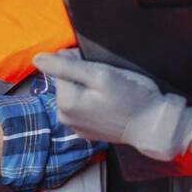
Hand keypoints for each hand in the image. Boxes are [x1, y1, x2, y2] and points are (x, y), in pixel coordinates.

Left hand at [33, 49, 191, 160]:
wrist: (154, 127)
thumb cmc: (132, 98)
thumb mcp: (101, 74)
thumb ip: (67, 66)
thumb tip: (38, 59)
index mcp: (65, 101)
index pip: (62, 66)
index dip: (82, 61)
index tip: (102, 68)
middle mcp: (65, 117)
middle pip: (68, 81)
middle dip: (85, 76)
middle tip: (110, 80)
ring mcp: (76, 127)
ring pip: (76, 94)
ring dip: (90, 89)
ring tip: (112, 93)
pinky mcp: (87, 132)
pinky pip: (84, 108)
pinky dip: (95, 103)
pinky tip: (111, 105)